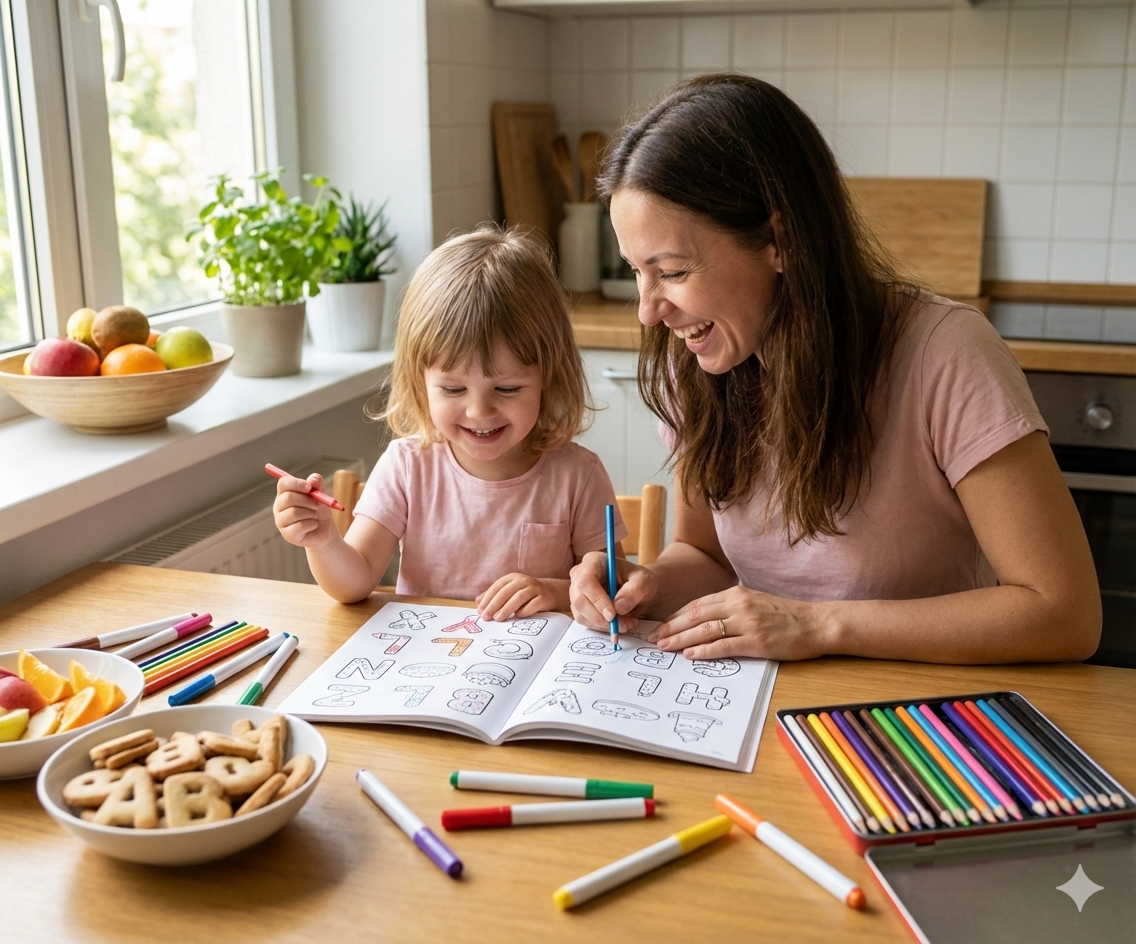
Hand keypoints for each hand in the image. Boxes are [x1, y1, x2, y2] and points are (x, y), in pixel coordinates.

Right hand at [272, 472, 338, 548]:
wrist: (324, 530)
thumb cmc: (319, 510)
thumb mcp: (321, 495)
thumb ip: (318, 484)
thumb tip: (312, 480)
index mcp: (285, 493)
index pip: (283, 483)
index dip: (296, 483)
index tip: (309, 488)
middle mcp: (279, 506)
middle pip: (288, 498)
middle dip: (307, 501)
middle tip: (317, 505)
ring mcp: (280, 521)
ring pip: (293, 512)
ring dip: (310, 513)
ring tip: (314, 516)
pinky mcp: (287, 534)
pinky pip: (299, 526)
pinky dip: (311, 524)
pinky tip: (313, 525)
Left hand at [477, 574, 566, 620]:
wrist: (553, 592)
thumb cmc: (527, 594)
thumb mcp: (511, 591)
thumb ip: (495, 595)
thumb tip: (478, 601)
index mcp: (513, 578)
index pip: (497, 587)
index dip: (487, 598)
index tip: (480, 610)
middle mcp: (524, 581)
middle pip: (506, 592)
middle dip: (494, 604)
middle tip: (486, 616)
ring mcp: (535, 588)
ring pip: (518, 597)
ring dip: (507, 608)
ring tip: (498, 618)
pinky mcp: (544, 598)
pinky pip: (533, 605)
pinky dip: (524, 611)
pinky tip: (516, 617)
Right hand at [569, 552, 657, 631]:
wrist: (638, 589)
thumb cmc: (639, 580)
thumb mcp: (644, 581)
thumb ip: (634, 591)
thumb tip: (619, 607)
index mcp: (593, 561)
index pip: (586, 580)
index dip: (597, 599)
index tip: (612, 615)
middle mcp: (580, 575)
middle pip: (579, 600)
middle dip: (600, 617)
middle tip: (622, 625)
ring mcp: (577, 591)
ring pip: (581, 614)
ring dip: (603, 625)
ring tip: (626, 624)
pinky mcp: (579, 607)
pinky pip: (584, 621)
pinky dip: (601, 627)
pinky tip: (618, 624)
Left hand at [647, 586, 825, 661]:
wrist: (816, 623)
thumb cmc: (786, 616)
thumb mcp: (754, 603)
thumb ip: (731, 608)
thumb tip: (706, 621)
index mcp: (735, 594)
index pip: (697, 605)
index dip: (675, 616)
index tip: (660, 626)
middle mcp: (738, 604)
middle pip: (695, 615)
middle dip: (671, 627)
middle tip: (653, 639)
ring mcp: (747, 622)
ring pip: (705, 630)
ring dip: (681, 639)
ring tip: (664, 647)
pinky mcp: (756, 640)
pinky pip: (724, 645)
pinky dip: (704, 650)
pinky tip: (690, 655)